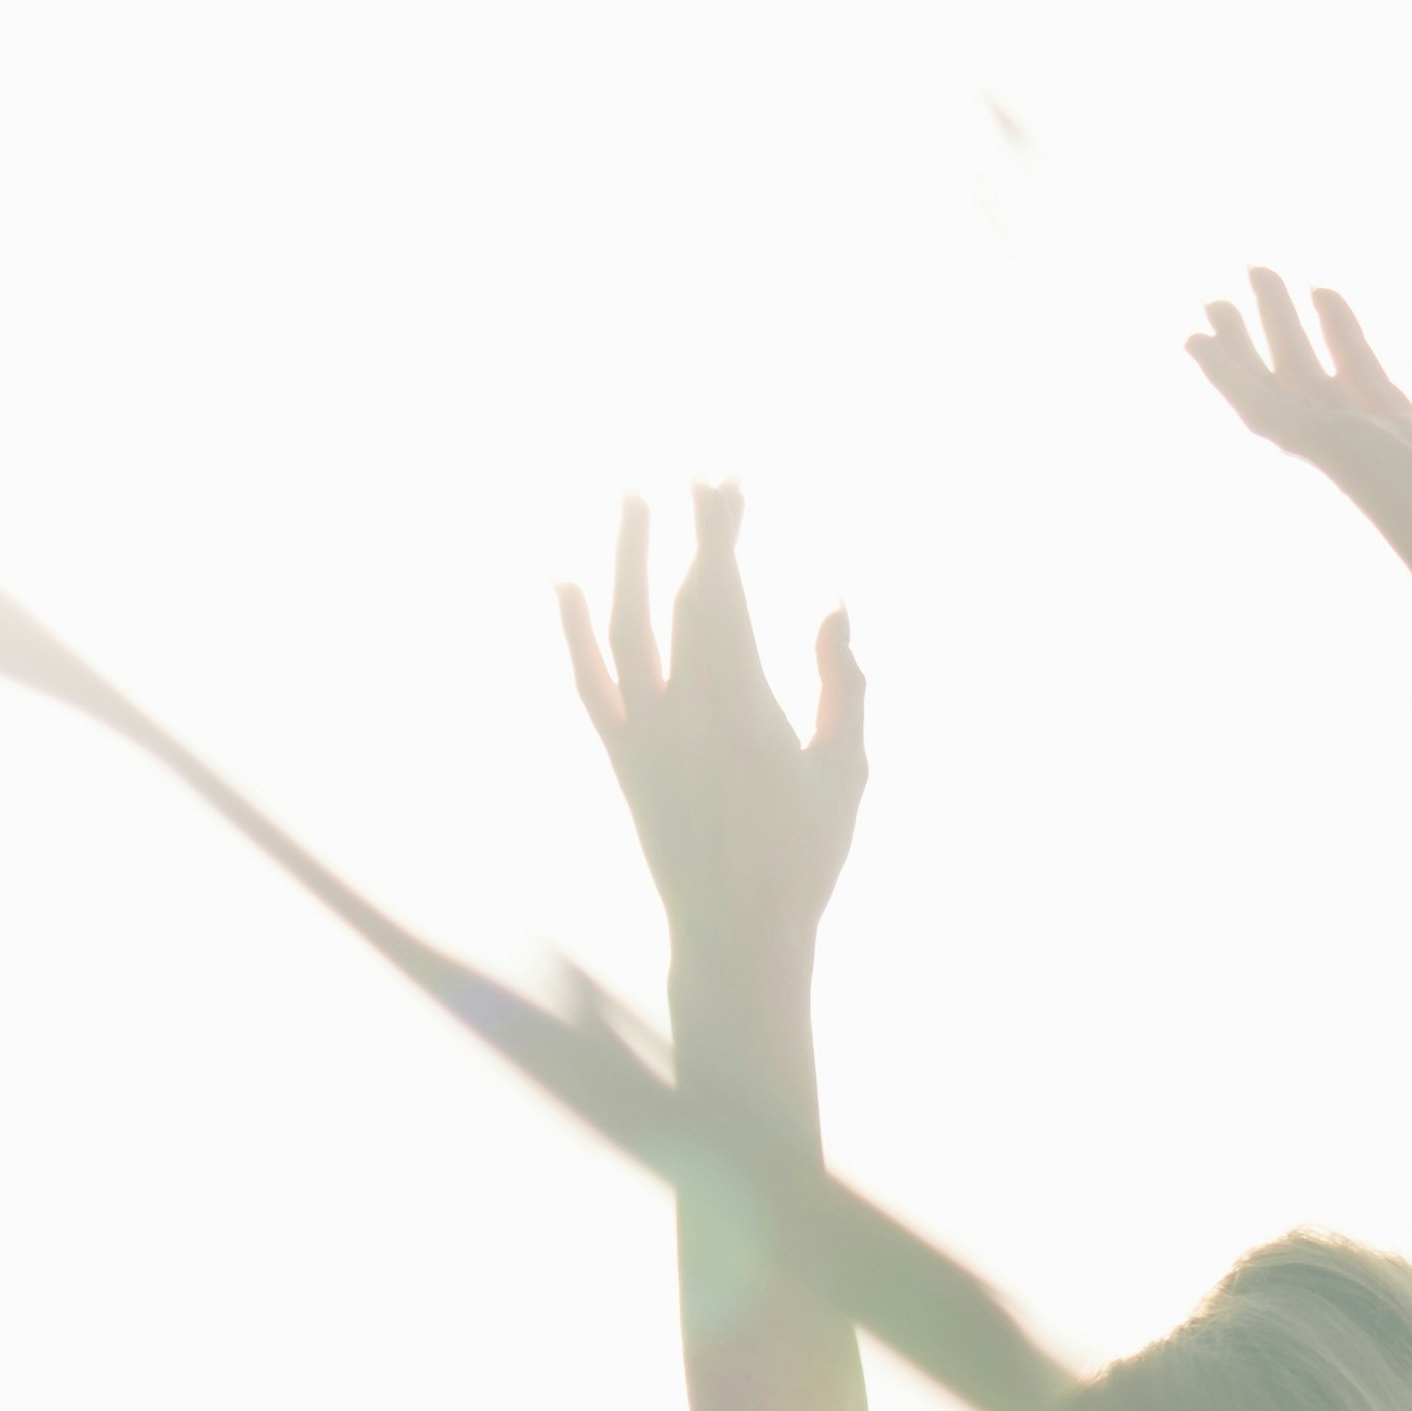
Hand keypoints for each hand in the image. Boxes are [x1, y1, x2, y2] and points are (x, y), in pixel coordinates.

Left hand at [560, 486, 865, 1003]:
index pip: (723, 595)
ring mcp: (645, 736)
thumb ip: (841, 684)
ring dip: (626, 556)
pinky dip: (572, 628)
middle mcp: (686, 716)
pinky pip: (589, 681)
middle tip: (704, 474)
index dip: (720, 531)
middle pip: (681, 597)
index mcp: (746, 712)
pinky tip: (565, 579)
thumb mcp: (846, 772)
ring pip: (624, 625)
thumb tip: (832, 604)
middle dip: (692, 531)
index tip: (727, 481)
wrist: (735, 936)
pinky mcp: (620, 759)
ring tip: (633, 495)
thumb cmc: (803, 858)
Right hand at [1185, 270, 1411, 645]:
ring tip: (1213, 298)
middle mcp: (1373, 452)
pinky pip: (1263, 407)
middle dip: (1285, 328)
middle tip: (1258, 274)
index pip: (1366, 383)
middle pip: (1314, 379)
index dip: (1343, 335)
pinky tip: (1201, 341)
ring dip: (1245, 343)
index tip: (1323, 294)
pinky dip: (1230, 373)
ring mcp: (1344, 454)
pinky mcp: (1324, 453)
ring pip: (1280, 388)